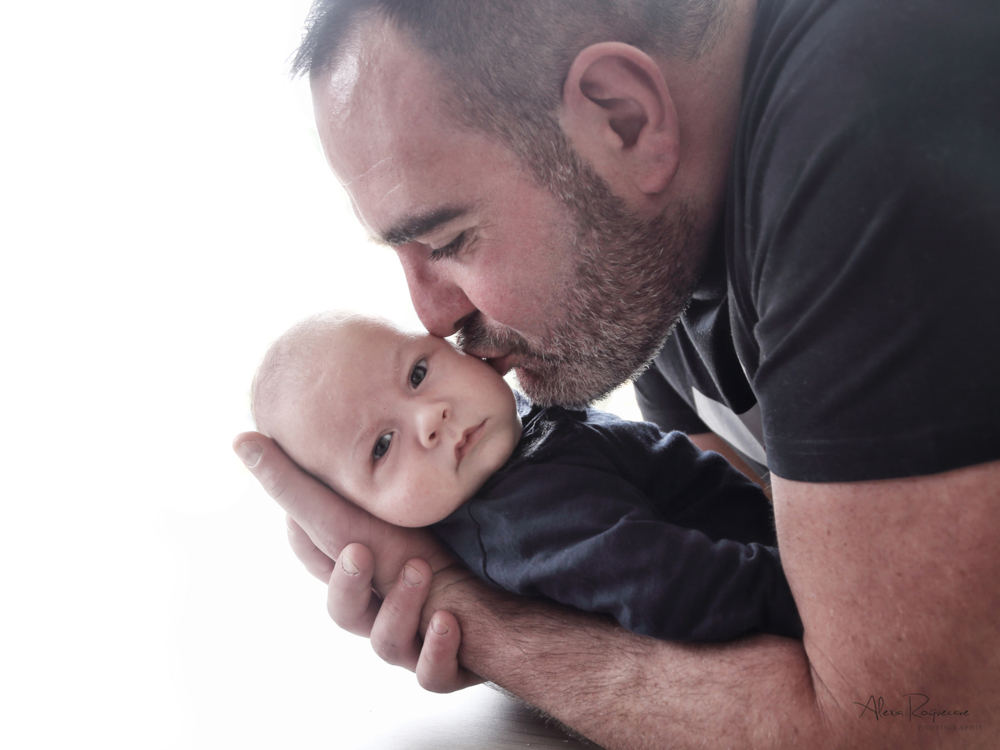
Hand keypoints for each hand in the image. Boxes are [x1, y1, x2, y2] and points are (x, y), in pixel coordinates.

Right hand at [235, 431, 479, 691]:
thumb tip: (243, 438)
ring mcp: (408, 644)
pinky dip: (437, 651)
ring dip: (400, 609)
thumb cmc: (428, 553)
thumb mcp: (376, 514)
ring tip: (420, 571)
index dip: (306, 540)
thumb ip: (307, 484)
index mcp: (355, 573)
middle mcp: (375, 613)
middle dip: (347, 584)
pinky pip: (431, 675)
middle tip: (360, 552)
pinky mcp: (443, 668)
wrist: (495, 603)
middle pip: (342, 610)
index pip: (315, 558)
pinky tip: (447, 622)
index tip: (303, 515)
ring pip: (386, 644)